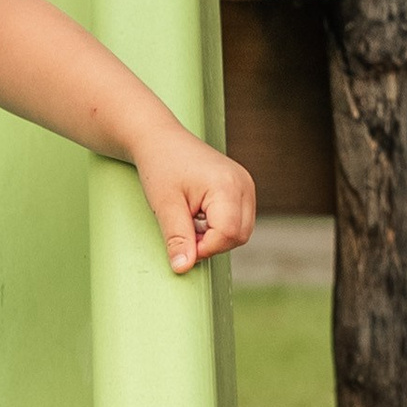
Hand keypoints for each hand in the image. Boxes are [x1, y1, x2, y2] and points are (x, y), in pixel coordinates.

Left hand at [137, 124, 257, 273]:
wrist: (160, 139)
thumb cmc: (161, 165)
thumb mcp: (165, 205)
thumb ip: (177, 238)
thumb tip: (183, 267)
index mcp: (227, 186)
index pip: (227, 235)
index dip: (204, 248)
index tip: (181, 242)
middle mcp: (243, 184)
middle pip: (239, 236)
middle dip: (211, 244)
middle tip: (183, 232)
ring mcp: (246, 185)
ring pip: (241, 231)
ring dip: (215, 236)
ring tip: (190, 220)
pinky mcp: (242, 188)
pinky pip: (239, 220)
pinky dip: (219, 227)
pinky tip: (198, 215)